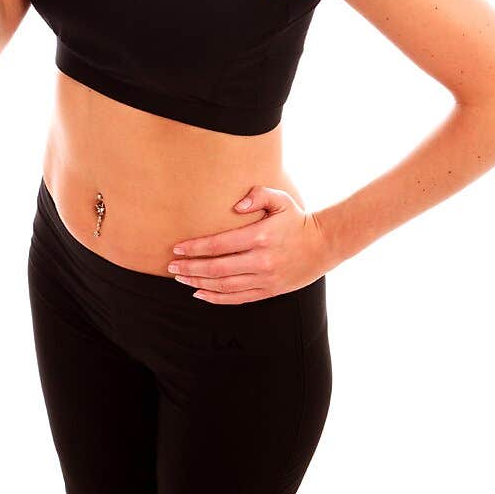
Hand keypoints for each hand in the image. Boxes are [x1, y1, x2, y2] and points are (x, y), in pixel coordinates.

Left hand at [167, 185, 330, 303]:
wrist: (323, 245)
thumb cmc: (296, 220)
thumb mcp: (281, 199)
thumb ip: (258, 195)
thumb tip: (235, 205)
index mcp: (260, 237)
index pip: (219, 244)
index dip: (195, 248)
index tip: (178, 249)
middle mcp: (261, 260)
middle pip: (216, 268)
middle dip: (190, 269)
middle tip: (171, 267)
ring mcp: (265, 278)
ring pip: (224, 286)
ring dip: (198, 284)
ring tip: (181, 279)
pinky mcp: (269, 291)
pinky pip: (237, 298)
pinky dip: (216, 298)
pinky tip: (200, 294)